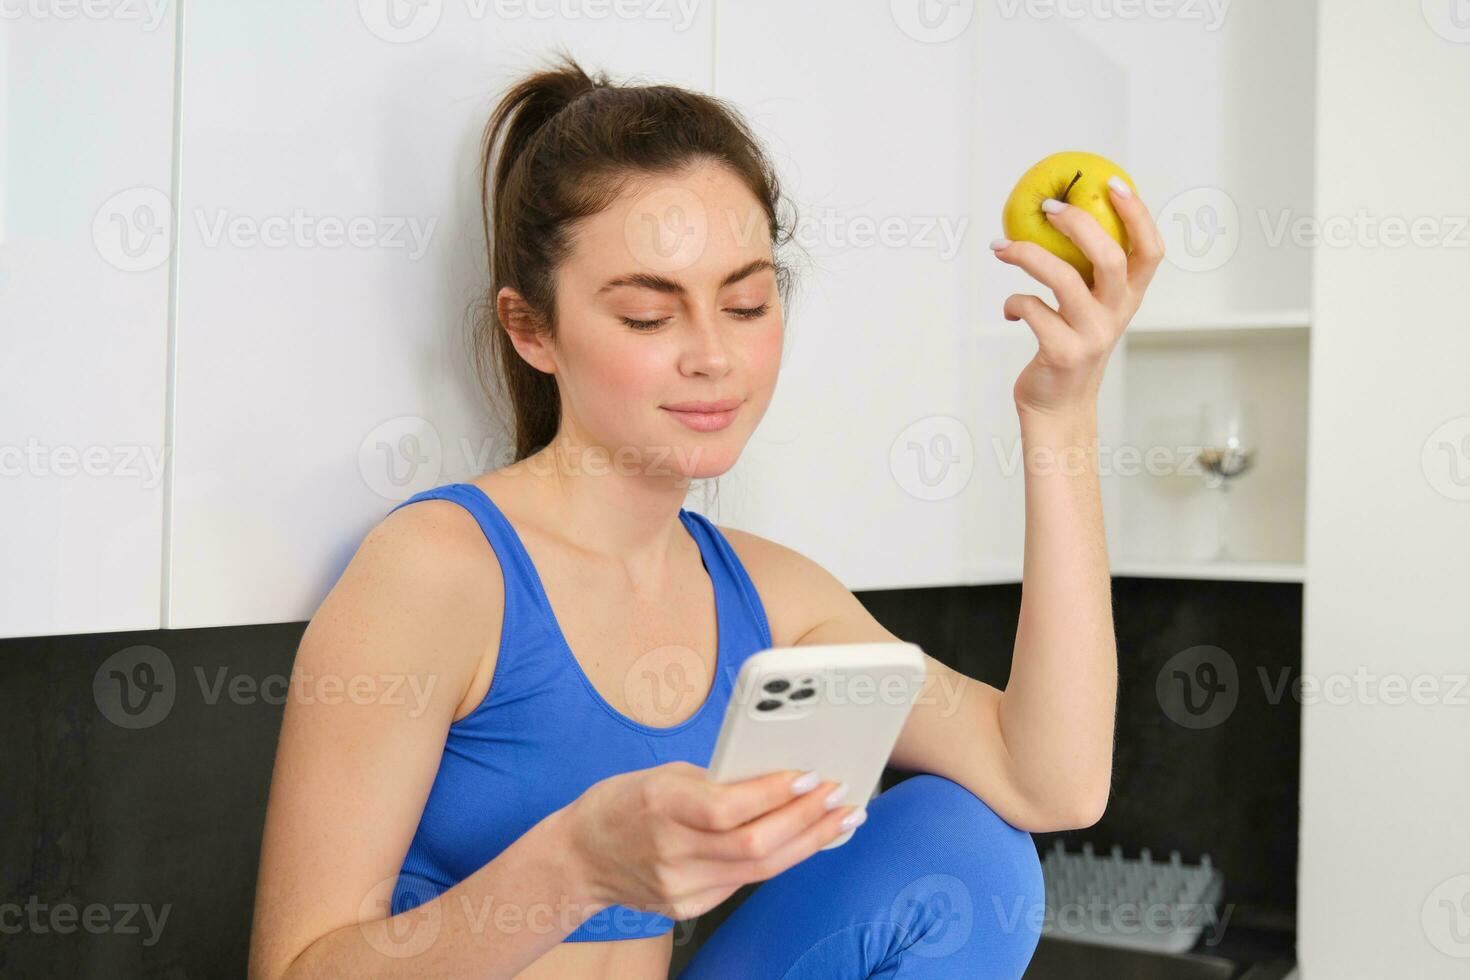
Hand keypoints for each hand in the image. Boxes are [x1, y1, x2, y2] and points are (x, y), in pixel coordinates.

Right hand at [562, 761, 858, 921]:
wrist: (581, 857)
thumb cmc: (626, 801)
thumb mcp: (665, 775)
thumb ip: (717, 779)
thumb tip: (780, 775)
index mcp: (660, 804)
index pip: (728, 808)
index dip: (776, 794)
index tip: (812, 776)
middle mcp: (670, 851)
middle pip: (754, 845)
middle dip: (807, 819)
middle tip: (841, 796)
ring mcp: (679, 887)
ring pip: (760, 870)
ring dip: (808, 842)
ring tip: (840, 819)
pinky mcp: (688, 907)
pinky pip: (745, 882)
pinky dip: (779, 859)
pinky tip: (804, 841)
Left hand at [990, 182, 1164, 418]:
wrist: (1058, 407)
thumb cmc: (1069, 347)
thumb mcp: (1089, 309)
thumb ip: (1087, 273)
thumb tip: (1060, 215)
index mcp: (1128, 298)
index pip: (1150, 250)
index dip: (1137, 215)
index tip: (1113, 184)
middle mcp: (1116, 315)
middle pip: (1109, 257)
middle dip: (1078, 224)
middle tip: (1049, 208)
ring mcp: (1092, 335)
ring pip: (1063, 278)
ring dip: (1027, 255)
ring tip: (1001, 247)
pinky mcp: (1062, 353)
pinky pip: (1031, 310)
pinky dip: (1013, 302)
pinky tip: (1009, 310)